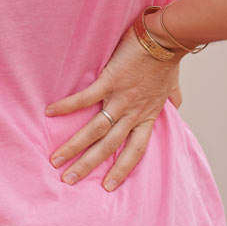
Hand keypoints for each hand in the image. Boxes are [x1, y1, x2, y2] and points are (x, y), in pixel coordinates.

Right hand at [45, 24, 182, 191]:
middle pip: (108, 147)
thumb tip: (176, 105)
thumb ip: (172, 99)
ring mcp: (121, 98)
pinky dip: (67, 106)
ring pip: (95, 130)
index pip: (134, 151)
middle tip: (69, 180)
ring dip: (74, 146)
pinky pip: (85, 98)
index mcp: (147, 116)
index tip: (107, 186)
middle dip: (87, 166)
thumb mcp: (171, 86)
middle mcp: (133, 113)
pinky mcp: (110, 81)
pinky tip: (50, 113)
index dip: (121, 170)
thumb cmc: (167, 61)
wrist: (166, 39)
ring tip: (56, 159)